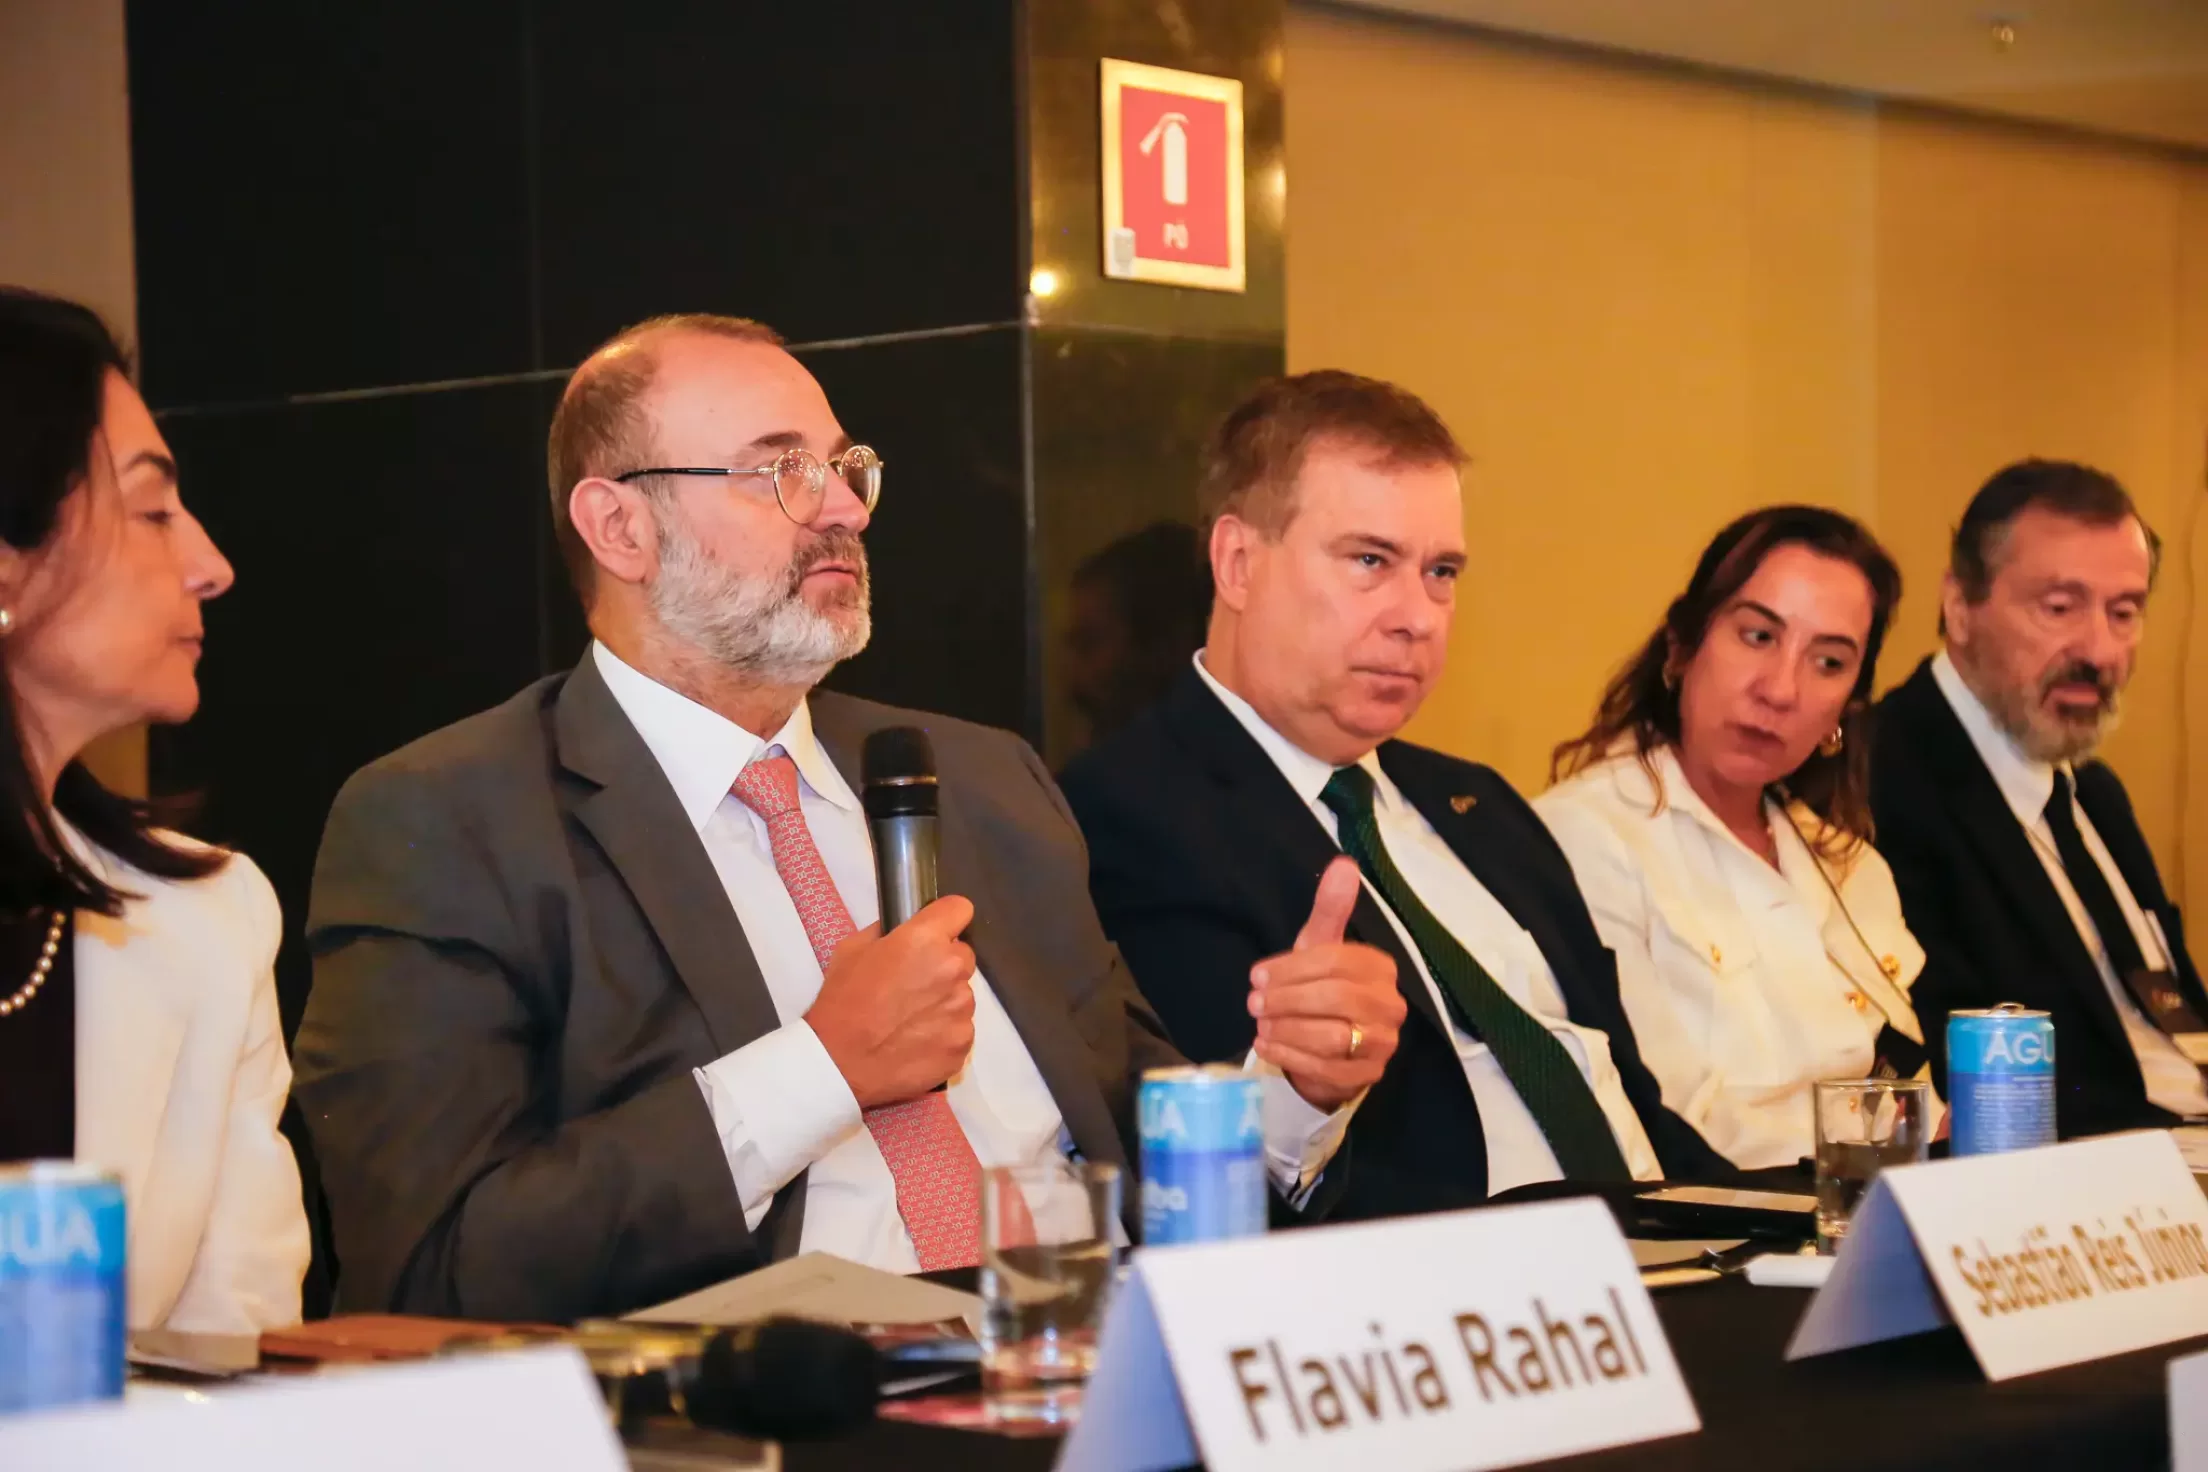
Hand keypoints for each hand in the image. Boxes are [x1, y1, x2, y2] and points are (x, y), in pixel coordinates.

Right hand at [805, 895, 977, 1109]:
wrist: (839, 1062)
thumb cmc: (842, 1003)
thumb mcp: (852, 950)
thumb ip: (887, 933)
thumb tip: (903, 931)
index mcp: (925, 940)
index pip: (960, 909)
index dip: (947, 919)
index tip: (937, 931)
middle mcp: (952, 970)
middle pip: (962, 956)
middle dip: (943, 965)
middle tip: (913, 984)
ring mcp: (962, 1010)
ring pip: (962, 995)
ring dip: (944, 1001)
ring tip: (910, 1019)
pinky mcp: (962, 1043)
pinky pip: (960, 1029)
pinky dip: (944, 1033)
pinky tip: (915, 1041)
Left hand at [1248, 856, 1404, 1110]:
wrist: (1329, 1050)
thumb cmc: (1321, 990)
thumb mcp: (1319, 948)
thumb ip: (1330, 910)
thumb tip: (1344, 863)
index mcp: (1380, 968)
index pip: (1337, 962)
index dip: (1292, 968)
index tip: (1257, 976)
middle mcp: (1390, 1006)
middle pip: (1337, 999)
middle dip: (1289, 1000)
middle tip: (1254, 1003)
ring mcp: (1382, 1045)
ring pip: (1333, 1037)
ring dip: (1288, 1030)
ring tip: (1260, 1025)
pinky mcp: (1366, 1077)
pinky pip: (1328, 1070)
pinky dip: (1291, 1058)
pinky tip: (1268, 1047)